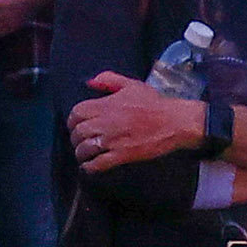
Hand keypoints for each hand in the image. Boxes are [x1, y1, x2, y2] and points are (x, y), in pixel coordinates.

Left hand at [72, 72, 210, 168]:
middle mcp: (106, 122)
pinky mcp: (122, 155)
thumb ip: (108, 80)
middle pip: (78, 132)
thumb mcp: (130, 84)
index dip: (72, 120)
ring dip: (81, 153)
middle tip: (78, 141)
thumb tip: (89, 82)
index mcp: (106, 105)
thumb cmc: (153, 103)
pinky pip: (98, 164)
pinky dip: (90, 167)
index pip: (76, 113)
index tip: (75, 125)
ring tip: (83, 154)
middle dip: (75, 138)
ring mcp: (113, 140)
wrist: (174, 122)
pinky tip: (90, 166)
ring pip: (85, 149)